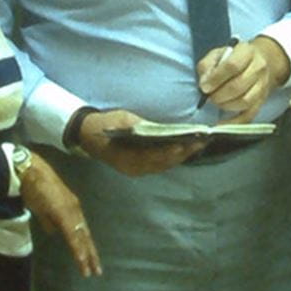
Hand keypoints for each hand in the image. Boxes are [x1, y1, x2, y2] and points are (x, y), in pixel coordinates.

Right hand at [17, 153, 101, 276]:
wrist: (30, 171)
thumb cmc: (34, 187)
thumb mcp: (43, 207)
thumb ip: (48, 220)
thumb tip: (52, 232)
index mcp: (71, 209)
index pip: (81, 231)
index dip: (86, 246)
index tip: (90, 261)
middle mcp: (75, 210)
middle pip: (85, 236)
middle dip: (91, 255)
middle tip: (97, 271)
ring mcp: (70, 211)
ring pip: (80, 237)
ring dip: (85, 255)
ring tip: (90, 270)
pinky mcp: (63, 213)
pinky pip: (72, 234)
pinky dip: (77, 247)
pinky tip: (80, 258)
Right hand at [76, 109, 205, 176]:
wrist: (89, 134)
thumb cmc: (107, 124)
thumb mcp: (124, 119)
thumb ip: (143, 125)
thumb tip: (164, 129)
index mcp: (129, 157)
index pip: (156, 156)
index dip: (173, 151)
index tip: (188, 145)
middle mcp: (134, 168)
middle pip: (164, 163)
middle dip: (183, 153)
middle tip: (202, 142)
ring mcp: (136, 170)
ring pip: (163, 165)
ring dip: (180, 157)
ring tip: (198, 145)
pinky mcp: (138, 168)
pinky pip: (159, 165)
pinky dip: (171, 158)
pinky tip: (183, 150)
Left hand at [196, 36, 290, 121]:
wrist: (260, 61)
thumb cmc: (234, 58)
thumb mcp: (217, 54)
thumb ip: (207, 66)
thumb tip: (204, 84)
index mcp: (246, 51)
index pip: (232, 66)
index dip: (216, 79)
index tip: (204, 87)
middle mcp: (258, 68)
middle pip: (239, 85)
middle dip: (219, 95)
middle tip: (209, 97)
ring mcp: (262, 86)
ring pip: (245, 101)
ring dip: (226, 106)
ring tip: (217, 103)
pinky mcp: (262, 101)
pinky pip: (249, 116)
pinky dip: (234, 122)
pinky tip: (221, 124)